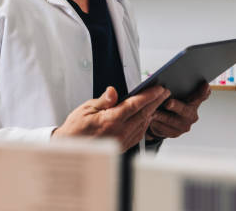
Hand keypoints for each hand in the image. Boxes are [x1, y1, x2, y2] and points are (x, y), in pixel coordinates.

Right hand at [52, 85, 170, 151]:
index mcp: (111, 120)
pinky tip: (147, 117)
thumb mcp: (86, 109)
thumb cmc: (76, 128)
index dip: (149, 95)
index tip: (159, 88)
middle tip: (164, 92)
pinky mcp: (122, 146)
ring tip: (158, 102)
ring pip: (143, 124)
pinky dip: (145, 124)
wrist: (71, 148)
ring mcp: (122, 141)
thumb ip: (104, 100)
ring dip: (152, 112)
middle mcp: (119, 132)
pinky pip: (138, 134)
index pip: (135, 105)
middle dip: (156, 102)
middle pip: (143, 114)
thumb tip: (113, 91)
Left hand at [147, 83, 210, 139]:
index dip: (203, 91)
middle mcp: (191, 114)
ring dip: (161, 115)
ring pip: (171, 120)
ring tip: (152, 111)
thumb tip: (169, 81)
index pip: (201, 95)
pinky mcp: (175, 133)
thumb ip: (177, 87)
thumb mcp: (175, 95)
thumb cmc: (170, 104)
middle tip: (168, 103)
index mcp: (194, 102)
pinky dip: (156, 123)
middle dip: (176, 106)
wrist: (164, 122)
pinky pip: (164, 129)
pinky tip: (151, 119)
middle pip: (184, 109)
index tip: (205, 85)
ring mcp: (184, 125)